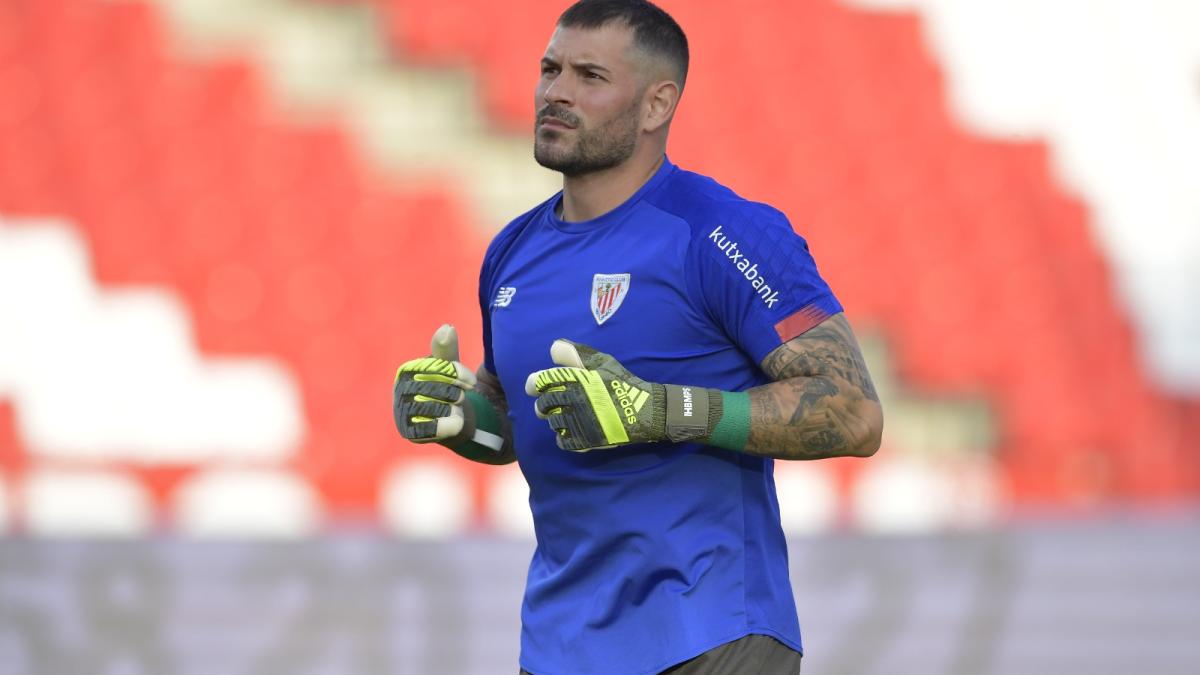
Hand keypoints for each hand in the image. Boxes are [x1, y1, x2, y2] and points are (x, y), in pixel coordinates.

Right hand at [393, 324, 477, 445]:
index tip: (472, 383)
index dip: (457, 374)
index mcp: (407, 371)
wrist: (452, 423)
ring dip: (454, 409)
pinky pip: (435, 427)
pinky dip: (452, 425)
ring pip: (437, 407)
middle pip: (436, 387)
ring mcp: (402, 413)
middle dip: (455, 393)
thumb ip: (447, 350)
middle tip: (460, 398)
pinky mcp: (410, 433)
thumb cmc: (449, 391)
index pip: (433, 368)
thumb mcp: (450, 369)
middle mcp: (399, 391)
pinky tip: (456, 423)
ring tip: (455, 409)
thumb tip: (446, 328)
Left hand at [525, 340, 671, 451]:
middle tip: (548, 406)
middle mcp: (574, 400)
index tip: (536, 387)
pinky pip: (563, 441)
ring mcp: (579, 421)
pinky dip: (563, 438)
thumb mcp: (602, 361)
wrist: (646, 410)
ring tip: (564, 418)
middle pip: (544, 404)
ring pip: (553, 423)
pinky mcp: (586, 440)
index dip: (535, 384)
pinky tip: (569, 433)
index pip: (541, 381)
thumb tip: (553, 348)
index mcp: (576, 380)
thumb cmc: (622, 383)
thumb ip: (575, 354)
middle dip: (544, 405)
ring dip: (555, 420)